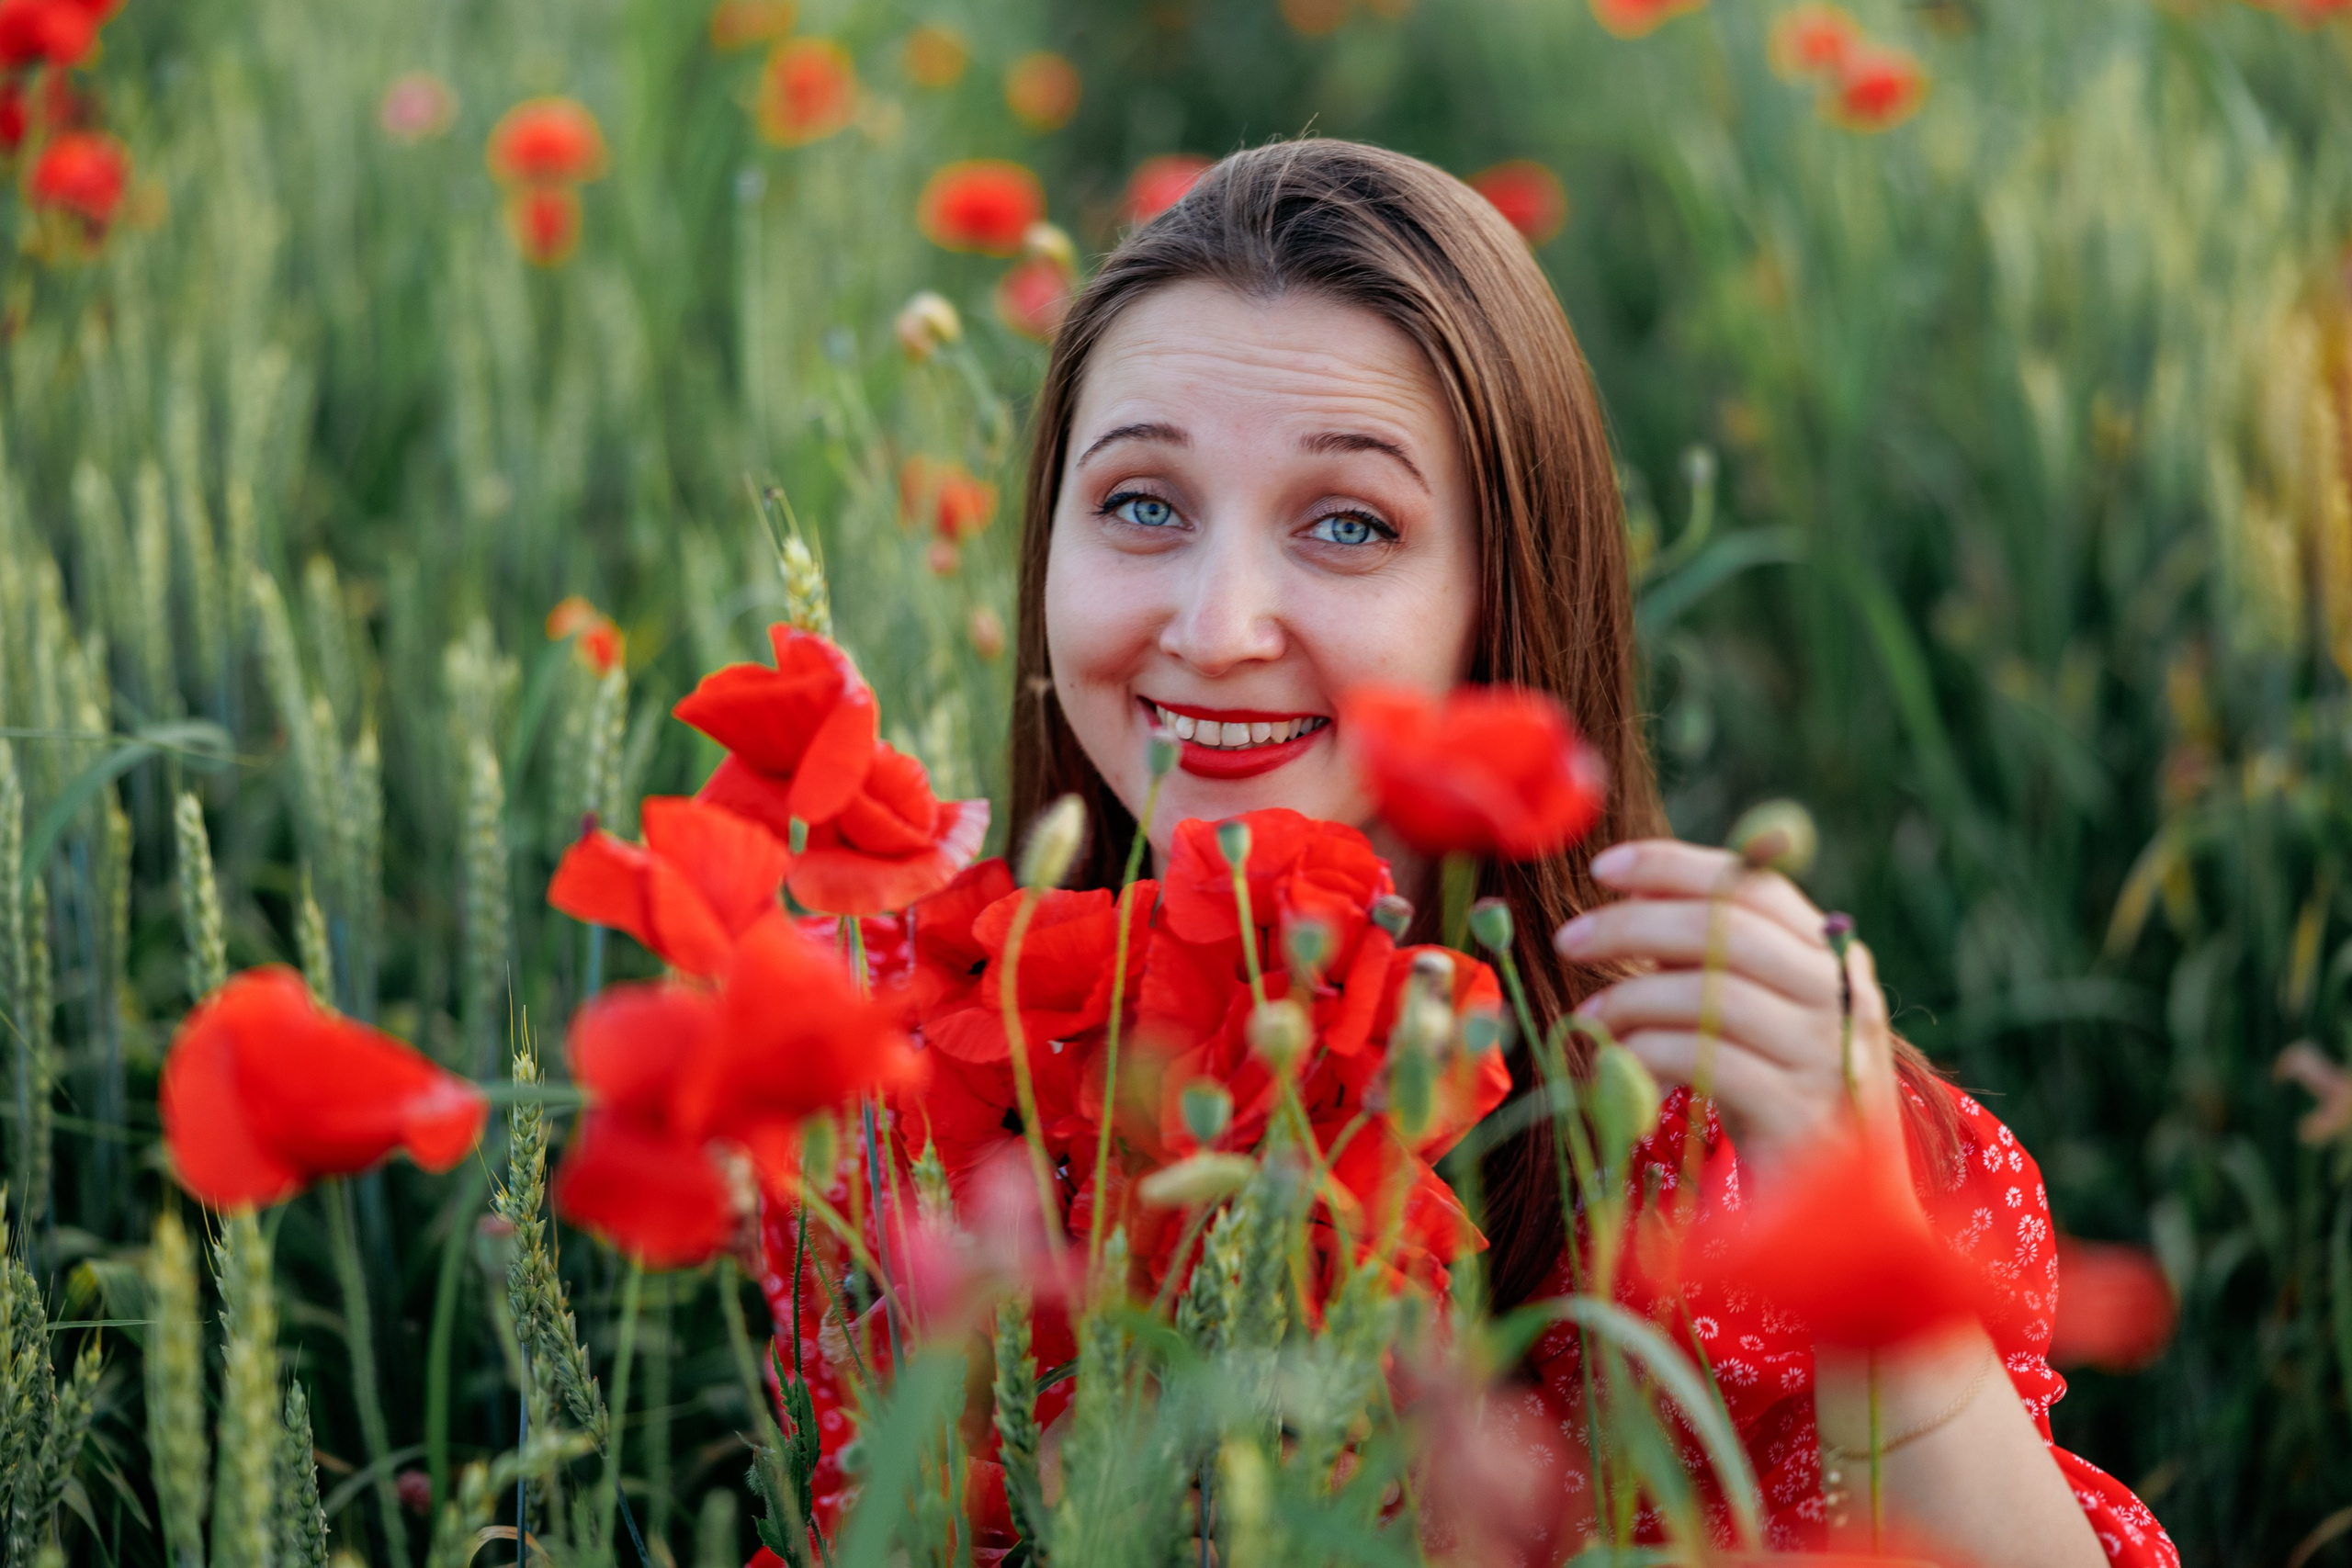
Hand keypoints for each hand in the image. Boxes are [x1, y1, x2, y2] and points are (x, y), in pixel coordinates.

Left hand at [1553, 838, 1899, 1179]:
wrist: (1846, 1222)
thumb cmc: (1780, 1106)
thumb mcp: (1752, 1022)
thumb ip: (1710, 962)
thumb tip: (1632, 903)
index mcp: (1834, 960)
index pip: (1753, 885)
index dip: (1675, 866)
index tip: (1605, 867)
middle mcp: (1843, 998)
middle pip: (1726, 928)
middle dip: (1634, 924)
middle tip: (1569, 939)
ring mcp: (1829, 1057)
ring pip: (1713, 993)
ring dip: (1632, 998)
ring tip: (1589, 1020)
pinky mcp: (1802, 1116)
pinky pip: (1707, 1061)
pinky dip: (1648, 1054)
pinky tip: (1615, 1066)